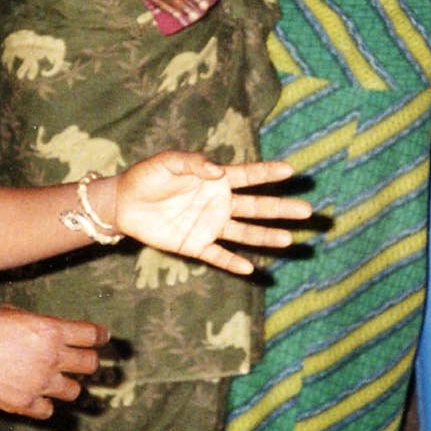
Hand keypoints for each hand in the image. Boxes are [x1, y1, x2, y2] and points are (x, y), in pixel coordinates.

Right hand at [0, 304, 107, 418]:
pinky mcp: (25, 403)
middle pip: (90, 364)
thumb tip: (52, 329)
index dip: (101, 336)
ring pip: (75, 391)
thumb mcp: (12, 313)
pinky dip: (45, 404)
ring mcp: (39, 383)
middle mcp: (51, 357)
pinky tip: (37, 397)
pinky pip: (49, 409)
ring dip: (69, 385)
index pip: (92, 335)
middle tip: (82, 362)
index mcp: (50, 330)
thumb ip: (38, 323)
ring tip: (57, 381)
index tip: (102, 338)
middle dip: (88, 362)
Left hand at [105, 154, 309, 274]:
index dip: (268, 173)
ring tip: (289, 240)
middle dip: (281, 209)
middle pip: (256, 207)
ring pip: (244, 232)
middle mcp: (219, 203)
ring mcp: (210, 225)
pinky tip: (250, 268)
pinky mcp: (195, 245)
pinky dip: (233, 262)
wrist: (124, 202)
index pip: (249, 176)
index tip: (291, 171)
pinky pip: (218, 255)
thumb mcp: (168, 161)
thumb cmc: (148, 176)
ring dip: (266, 236)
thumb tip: (218, 171)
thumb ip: (193, 162)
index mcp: (216, 180)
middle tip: (307, 211)